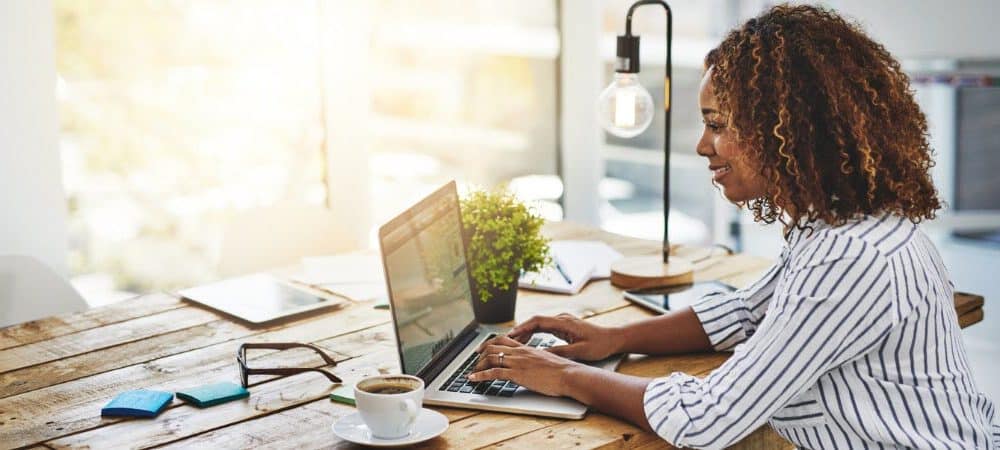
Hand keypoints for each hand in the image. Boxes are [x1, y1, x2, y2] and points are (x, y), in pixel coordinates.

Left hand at [468, 335, 586, 396]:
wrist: (568, 375)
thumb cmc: (562, 371)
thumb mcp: (546, 361)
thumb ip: (536, 360)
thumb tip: (533, 365)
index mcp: (527, 348)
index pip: (503, 340)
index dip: (490, 343)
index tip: (482, 350)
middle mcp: (519, 352)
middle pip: (493, 347)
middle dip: (480, 355)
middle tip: (474, 361)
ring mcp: (517, 362)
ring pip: (490, 358)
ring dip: (478, 366)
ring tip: (472, 372)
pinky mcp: (516, 374)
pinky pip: (493, 373)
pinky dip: (480, 375)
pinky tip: (473, 379)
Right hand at [506, 313, 623, 360]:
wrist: (614, 339)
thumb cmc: (600, 344)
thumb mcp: (579, 351)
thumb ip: (560, 352)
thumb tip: (542, 355)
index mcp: (564, 322)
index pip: (538, 321)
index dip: (522, 328)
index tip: (511, 335)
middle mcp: (562, 319)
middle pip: (535, 322)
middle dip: (520, 330)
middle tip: (506, 341)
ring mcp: (562, 322)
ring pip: (538, 325)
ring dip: (526, 333)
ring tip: (513, 343)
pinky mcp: (564, 327)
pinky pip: (544, 328)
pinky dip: (534, 334)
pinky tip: (527, 343)